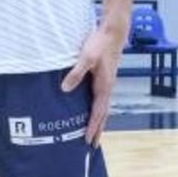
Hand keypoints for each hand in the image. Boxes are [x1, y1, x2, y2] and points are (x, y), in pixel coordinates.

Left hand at [61, 20, 123, 146]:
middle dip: (97, 129)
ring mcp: (107, 84)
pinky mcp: (104, 78)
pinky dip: (97, 110)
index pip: (99, 112)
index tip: (88, 140)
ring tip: (92, 133)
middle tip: (91, 144)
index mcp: (104, 86)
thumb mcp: (86, 57)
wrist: (113, 32)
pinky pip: (100, 99)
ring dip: (98, 121)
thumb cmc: (100, 43)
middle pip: (103, 114)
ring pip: (102, 107)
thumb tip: (64, 89)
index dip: (93, 127)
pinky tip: (89, 111)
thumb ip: (76, 73)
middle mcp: (107, 88)